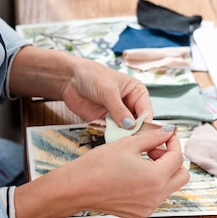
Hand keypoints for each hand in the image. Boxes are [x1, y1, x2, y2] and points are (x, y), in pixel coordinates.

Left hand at [9, 46, 151, 128]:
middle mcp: (129, 105)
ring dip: (121, 136)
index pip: (146, 112)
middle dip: (133, 133)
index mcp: (137, 93)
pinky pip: (112, 133)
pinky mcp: (105, 122)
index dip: (145, 124)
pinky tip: (109, 140)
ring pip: (125, 131)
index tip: (142, 136)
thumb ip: (119, 109)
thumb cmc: (92, 75)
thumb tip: (131, 126)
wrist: (70, 78)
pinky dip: (111, 137)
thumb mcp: (108, 91)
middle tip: (130, 142)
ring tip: (118, 141)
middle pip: (137, 124)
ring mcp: (117, 114)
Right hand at [14, 124, 189, 217]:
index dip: (172, 142)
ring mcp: (147, 208)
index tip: (165, 134)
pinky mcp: (138, 213)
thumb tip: (168, 131)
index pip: (177, 158)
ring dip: (163, 170)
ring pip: (169, 187)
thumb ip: (152, 137)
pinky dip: (152, 183)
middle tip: (154, 148)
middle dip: (172, 158)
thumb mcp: (128, 144)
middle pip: (181, 176)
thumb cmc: (98, 165)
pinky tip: (134, 172)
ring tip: (142, 159)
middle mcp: (155, 197)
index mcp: (155, 179)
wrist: (76, 188)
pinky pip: (155, 196)